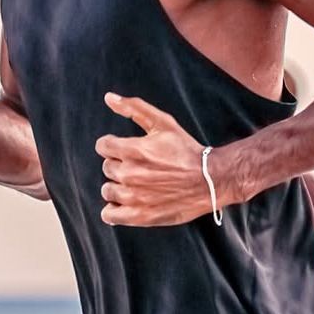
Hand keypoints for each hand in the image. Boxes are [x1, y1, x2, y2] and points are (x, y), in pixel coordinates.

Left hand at [95, 92, 230, 225]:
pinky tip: (124, 204)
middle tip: (139, 167)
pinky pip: (109, 215)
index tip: (126, 150)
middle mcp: (129, 174)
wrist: (210, 180)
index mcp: (132, 150)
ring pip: (107, 191)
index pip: (103, 146)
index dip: (114, 146)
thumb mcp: (163, 123)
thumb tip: (109, 98)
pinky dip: (113, 210)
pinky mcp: (139, 216)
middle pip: (107, 168)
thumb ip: (134, 108)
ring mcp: (133, 197)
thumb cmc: (187, 150)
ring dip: (118, 187)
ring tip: (136, 185)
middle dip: (120, 165)